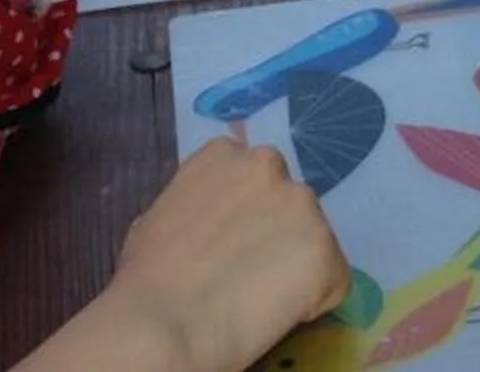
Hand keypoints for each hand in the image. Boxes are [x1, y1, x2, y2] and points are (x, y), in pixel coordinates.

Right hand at [100, 141, 351, 371]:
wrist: (162, 323)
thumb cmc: (146, 279)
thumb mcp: (158, 218)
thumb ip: (195, 205)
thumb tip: (207, 222)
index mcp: (225, 155)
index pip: (254, 178)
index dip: (247, 216)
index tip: (231, 244)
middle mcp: (269, 166)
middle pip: (288, 204)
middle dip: (277, 235)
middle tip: (249, 274)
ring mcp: (302, 206)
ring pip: (313, 240)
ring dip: (296, 265)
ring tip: (260, 298)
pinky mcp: (326, 251)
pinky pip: (332, 281)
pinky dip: (314, 300)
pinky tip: (278, 314)